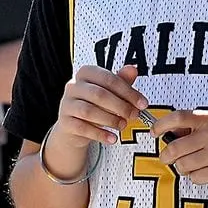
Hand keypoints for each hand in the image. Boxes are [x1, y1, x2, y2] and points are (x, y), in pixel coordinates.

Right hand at [51, 63, 147, 179]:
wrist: (75, 126)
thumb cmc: (95, 104)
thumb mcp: (110, 91)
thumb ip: (122, 81)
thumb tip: (133, 69)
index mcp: (86, 74)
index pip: (108, 79)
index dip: (128, 92)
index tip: (142, 103)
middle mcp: (73, 87)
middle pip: (99, 94)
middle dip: (121, 106)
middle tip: (134, 114)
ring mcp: (67, 105)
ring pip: (89, 111)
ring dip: (111, 120)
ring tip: (123, 125)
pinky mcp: (65, 122)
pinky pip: (83, 128)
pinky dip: (101, 134)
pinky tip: (112, 138)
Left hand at [149, 109, 207, 186]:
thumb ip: (195, 128)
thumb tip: (167, 133)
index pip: (177, 118)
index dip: (160, 126)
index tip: (154, 133)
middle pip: (173, 148)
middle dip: (167, 157)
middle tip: (168, 158)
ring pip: (182, 165)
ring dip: (185, 169)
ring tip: (197, 165)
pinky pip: (195, 178)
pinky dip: (198, 177)